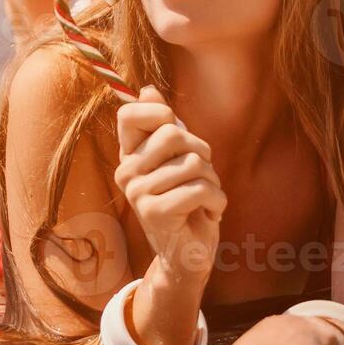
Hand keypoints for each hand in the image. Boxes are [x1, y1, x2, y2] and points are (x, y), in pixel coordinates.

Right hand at [113, 85, 223, 274]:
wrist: (187, 254)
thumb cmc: (187, 201)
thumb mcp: (178, 159)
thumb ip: (164, 126)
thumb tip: (148, 90)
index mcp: (130, 155)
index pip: (130, 115)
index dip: (159, 114)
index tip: (176, 134)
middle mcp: (127, 172)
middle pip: (173, 134)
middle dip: (202, 153)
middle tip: (201, 175)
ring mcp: (138, 193)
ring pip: (194, 163)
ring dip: (213, 182)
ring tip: (205, 198)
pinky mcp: (155, 213)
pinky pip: (200, 189)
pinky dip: (217, 201)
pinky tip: (209, 214)